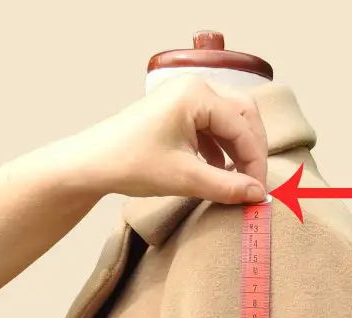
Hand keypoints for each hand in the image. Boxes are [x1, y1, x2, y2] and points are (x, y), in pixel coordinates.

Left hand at [73, 75, 267, 204]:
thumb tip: (258, 195)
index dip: (255, 161)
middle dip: (252, 150)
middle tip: (254, 184)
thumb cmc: (131, 164)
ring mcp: (185, 97)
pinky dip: (221, 148)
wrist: (92, 163)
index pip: (242, 126)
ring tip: (239, 180)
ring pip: (228, 120)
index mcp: (197, 95)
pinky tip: (218, 171)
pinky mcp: (177, 111)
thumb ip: (226, 186)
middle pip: (242, 115)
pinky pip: (211, 126)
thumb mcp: (184, 179)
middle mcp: (194, 88)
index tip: (259, 192)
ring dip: (237, 150)